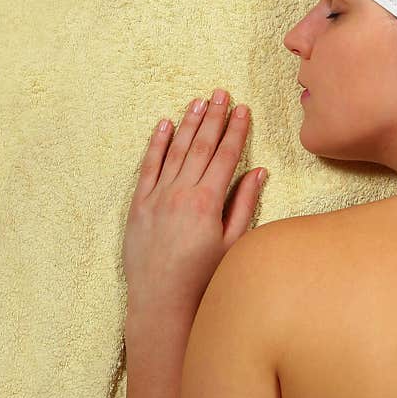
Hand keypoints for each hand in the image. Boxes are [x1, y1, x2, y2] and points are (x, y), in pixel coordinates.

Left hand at [121, 89, 266, 324]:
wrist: (161, 304)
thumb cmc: (203, 278)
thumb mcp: (233, 244)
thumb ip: (244, 204)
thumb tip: (258, 172)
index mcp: (208, 201)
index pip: (225, 155)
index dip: (236, 130)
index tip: (243, 109)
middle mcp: (181, 192)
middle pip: (201, 146)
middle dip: (214, 117)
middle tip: (222, 94)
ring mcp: (157, 196)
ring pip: (175, 150)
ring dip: (188, 123)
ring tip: (198, 101)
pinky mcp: (138, 205)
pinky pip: (148, 166)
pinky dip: (156, 144)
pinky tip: (164, 125)